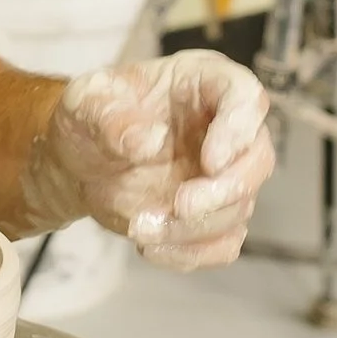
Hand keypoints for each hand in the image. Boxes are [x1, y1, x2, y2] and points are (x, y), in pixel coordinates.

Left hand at [25, 54, 273, 270]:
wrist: (79, 160)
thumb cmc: (90, 116)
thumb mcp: (85, 102)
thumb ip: (110, 117)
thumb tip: (151, 141)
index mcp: (203, 83)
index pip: (245, 96)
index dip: (239, 129)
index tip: (211, 161)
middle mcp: (223, 129)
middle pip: (257, 159)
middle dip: (224, 190)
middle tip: (180, 206)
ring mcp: (222, 175)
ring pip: (239, 207)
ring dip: (193, 228)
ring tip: (139, 229)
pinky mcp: (211, 215)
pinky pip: (223, 243)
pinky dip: (192, 253)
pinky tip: (151, 249)